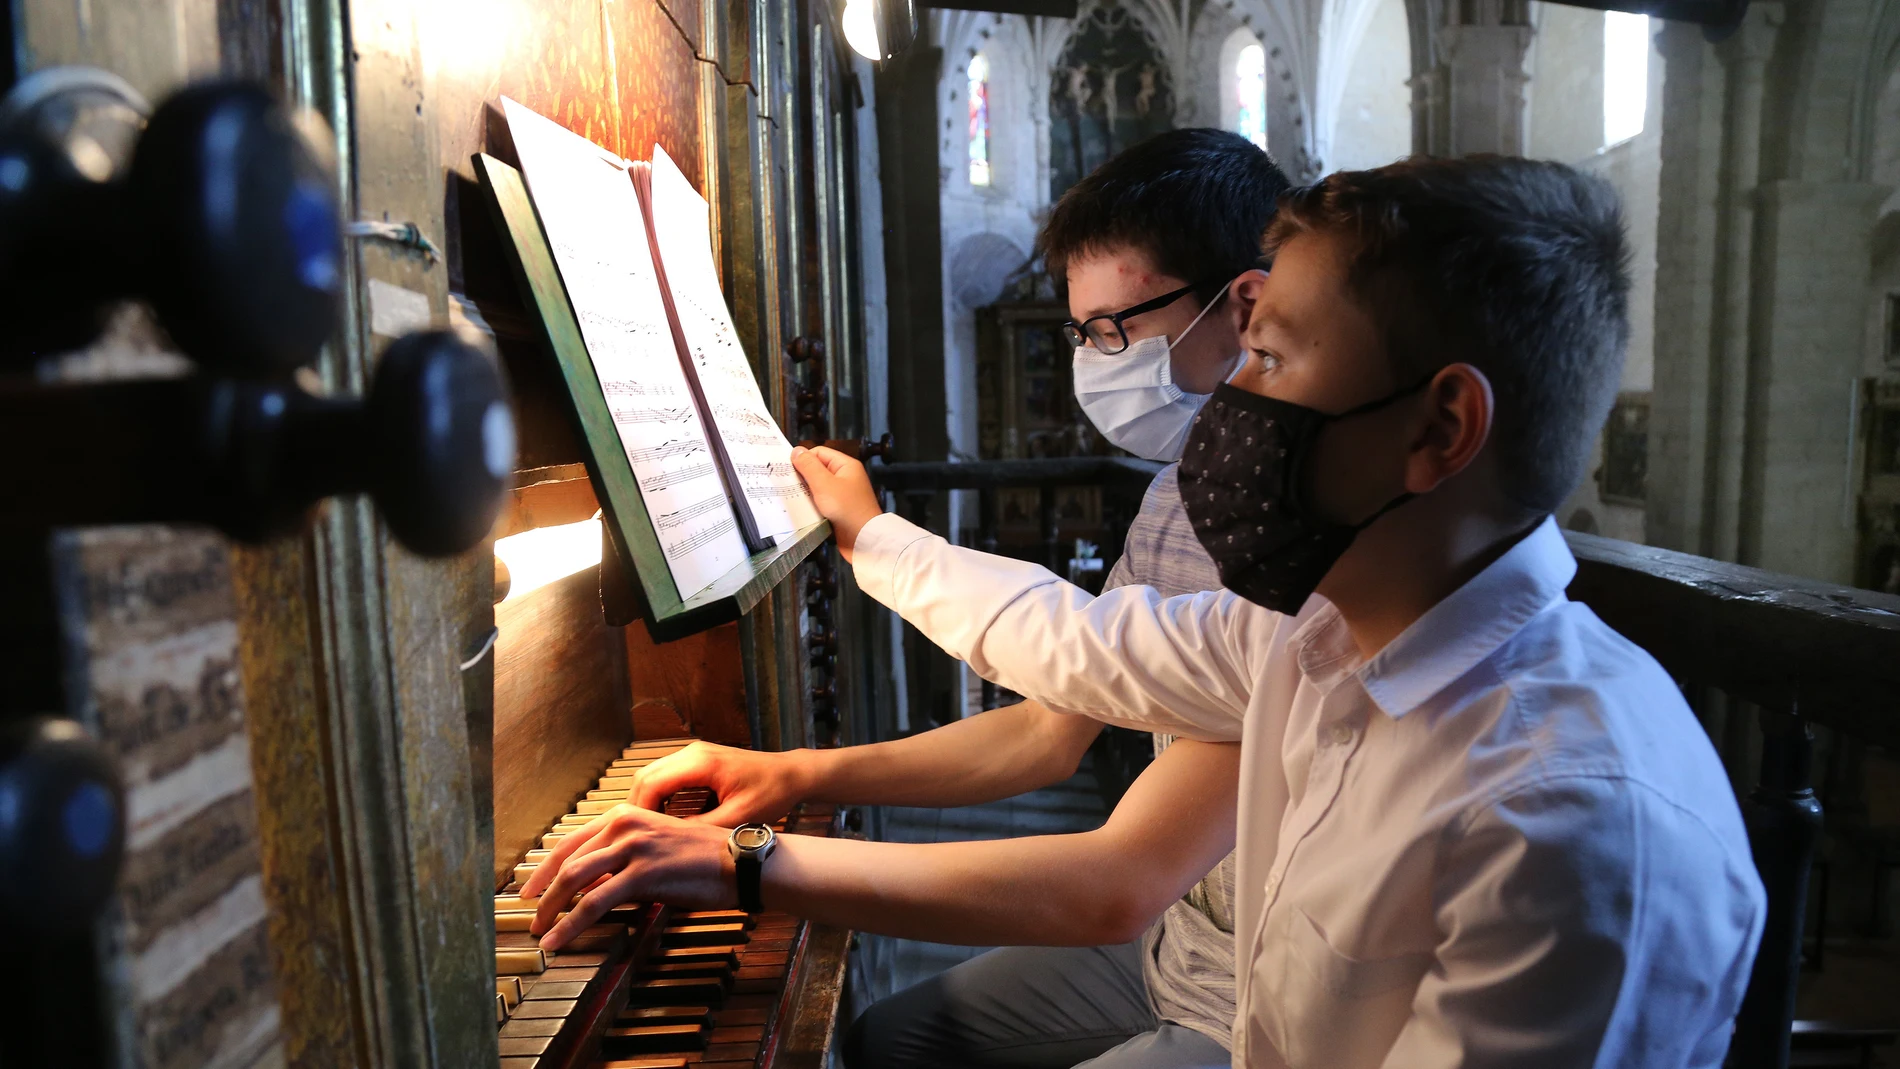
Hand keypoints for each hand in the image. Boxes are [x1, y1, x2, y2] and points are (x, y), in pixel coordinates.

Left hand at [517, 804, 734, 950]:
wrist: (739, 861)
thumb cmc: (704, 858)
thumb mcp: (655, 849)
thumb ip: (621, 863)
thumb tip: (592, 889)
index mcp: (624, 815)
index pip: (570, 842)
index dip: (544, 870)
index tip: (530, 890)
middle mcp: (623, 824)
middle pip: (566, 861)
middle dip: (542, 893)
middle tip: (530, 917)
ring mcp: (632, 846)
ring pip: (573, 881)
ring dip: (550, 910)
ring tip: (540, 933)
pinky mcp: (642, 872)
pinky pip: (594, 902)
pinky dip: (570, 924)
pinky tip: (558, 940)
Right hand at [629, 741, 812, 825]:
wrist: (791, 774)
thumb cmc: (771, 793)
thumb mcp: (738, 817)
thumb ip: (702, 828)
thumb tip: (668, 842)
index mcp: (701, 763)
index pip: (651, 784)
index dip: (639, 811)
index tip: (637, 838)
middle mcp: (692, 752)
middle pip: (644, 776)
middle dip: (636, 807)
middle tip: (635, 837)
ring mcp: (694, 753)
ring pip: (652, 774)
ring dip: (645, 800)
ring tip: (647, 831)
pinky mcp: (697, 759)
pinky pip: (666, 775)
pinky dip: (657, 795)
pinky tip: (663, 818)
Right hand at [790, 445, 881, 560]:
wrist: (863, 540)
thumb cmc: (848, 510)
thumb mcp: (824, 484)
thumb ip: (809, 466)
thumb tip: (797, 451)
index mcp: (846, 466)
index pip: (819, 452)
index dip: (804, 458)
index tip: (788, 468)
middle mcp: (845, 478)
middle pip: (817, 469)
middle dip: (802, 476)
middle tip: (786, 482)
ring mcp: (842, 494)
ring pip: (817, 487)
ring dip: (805, 491)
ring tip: (791, 495)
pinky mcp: (838, 509)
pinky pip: (820, 501)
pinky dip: (811, 504)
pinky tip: (801, 508)